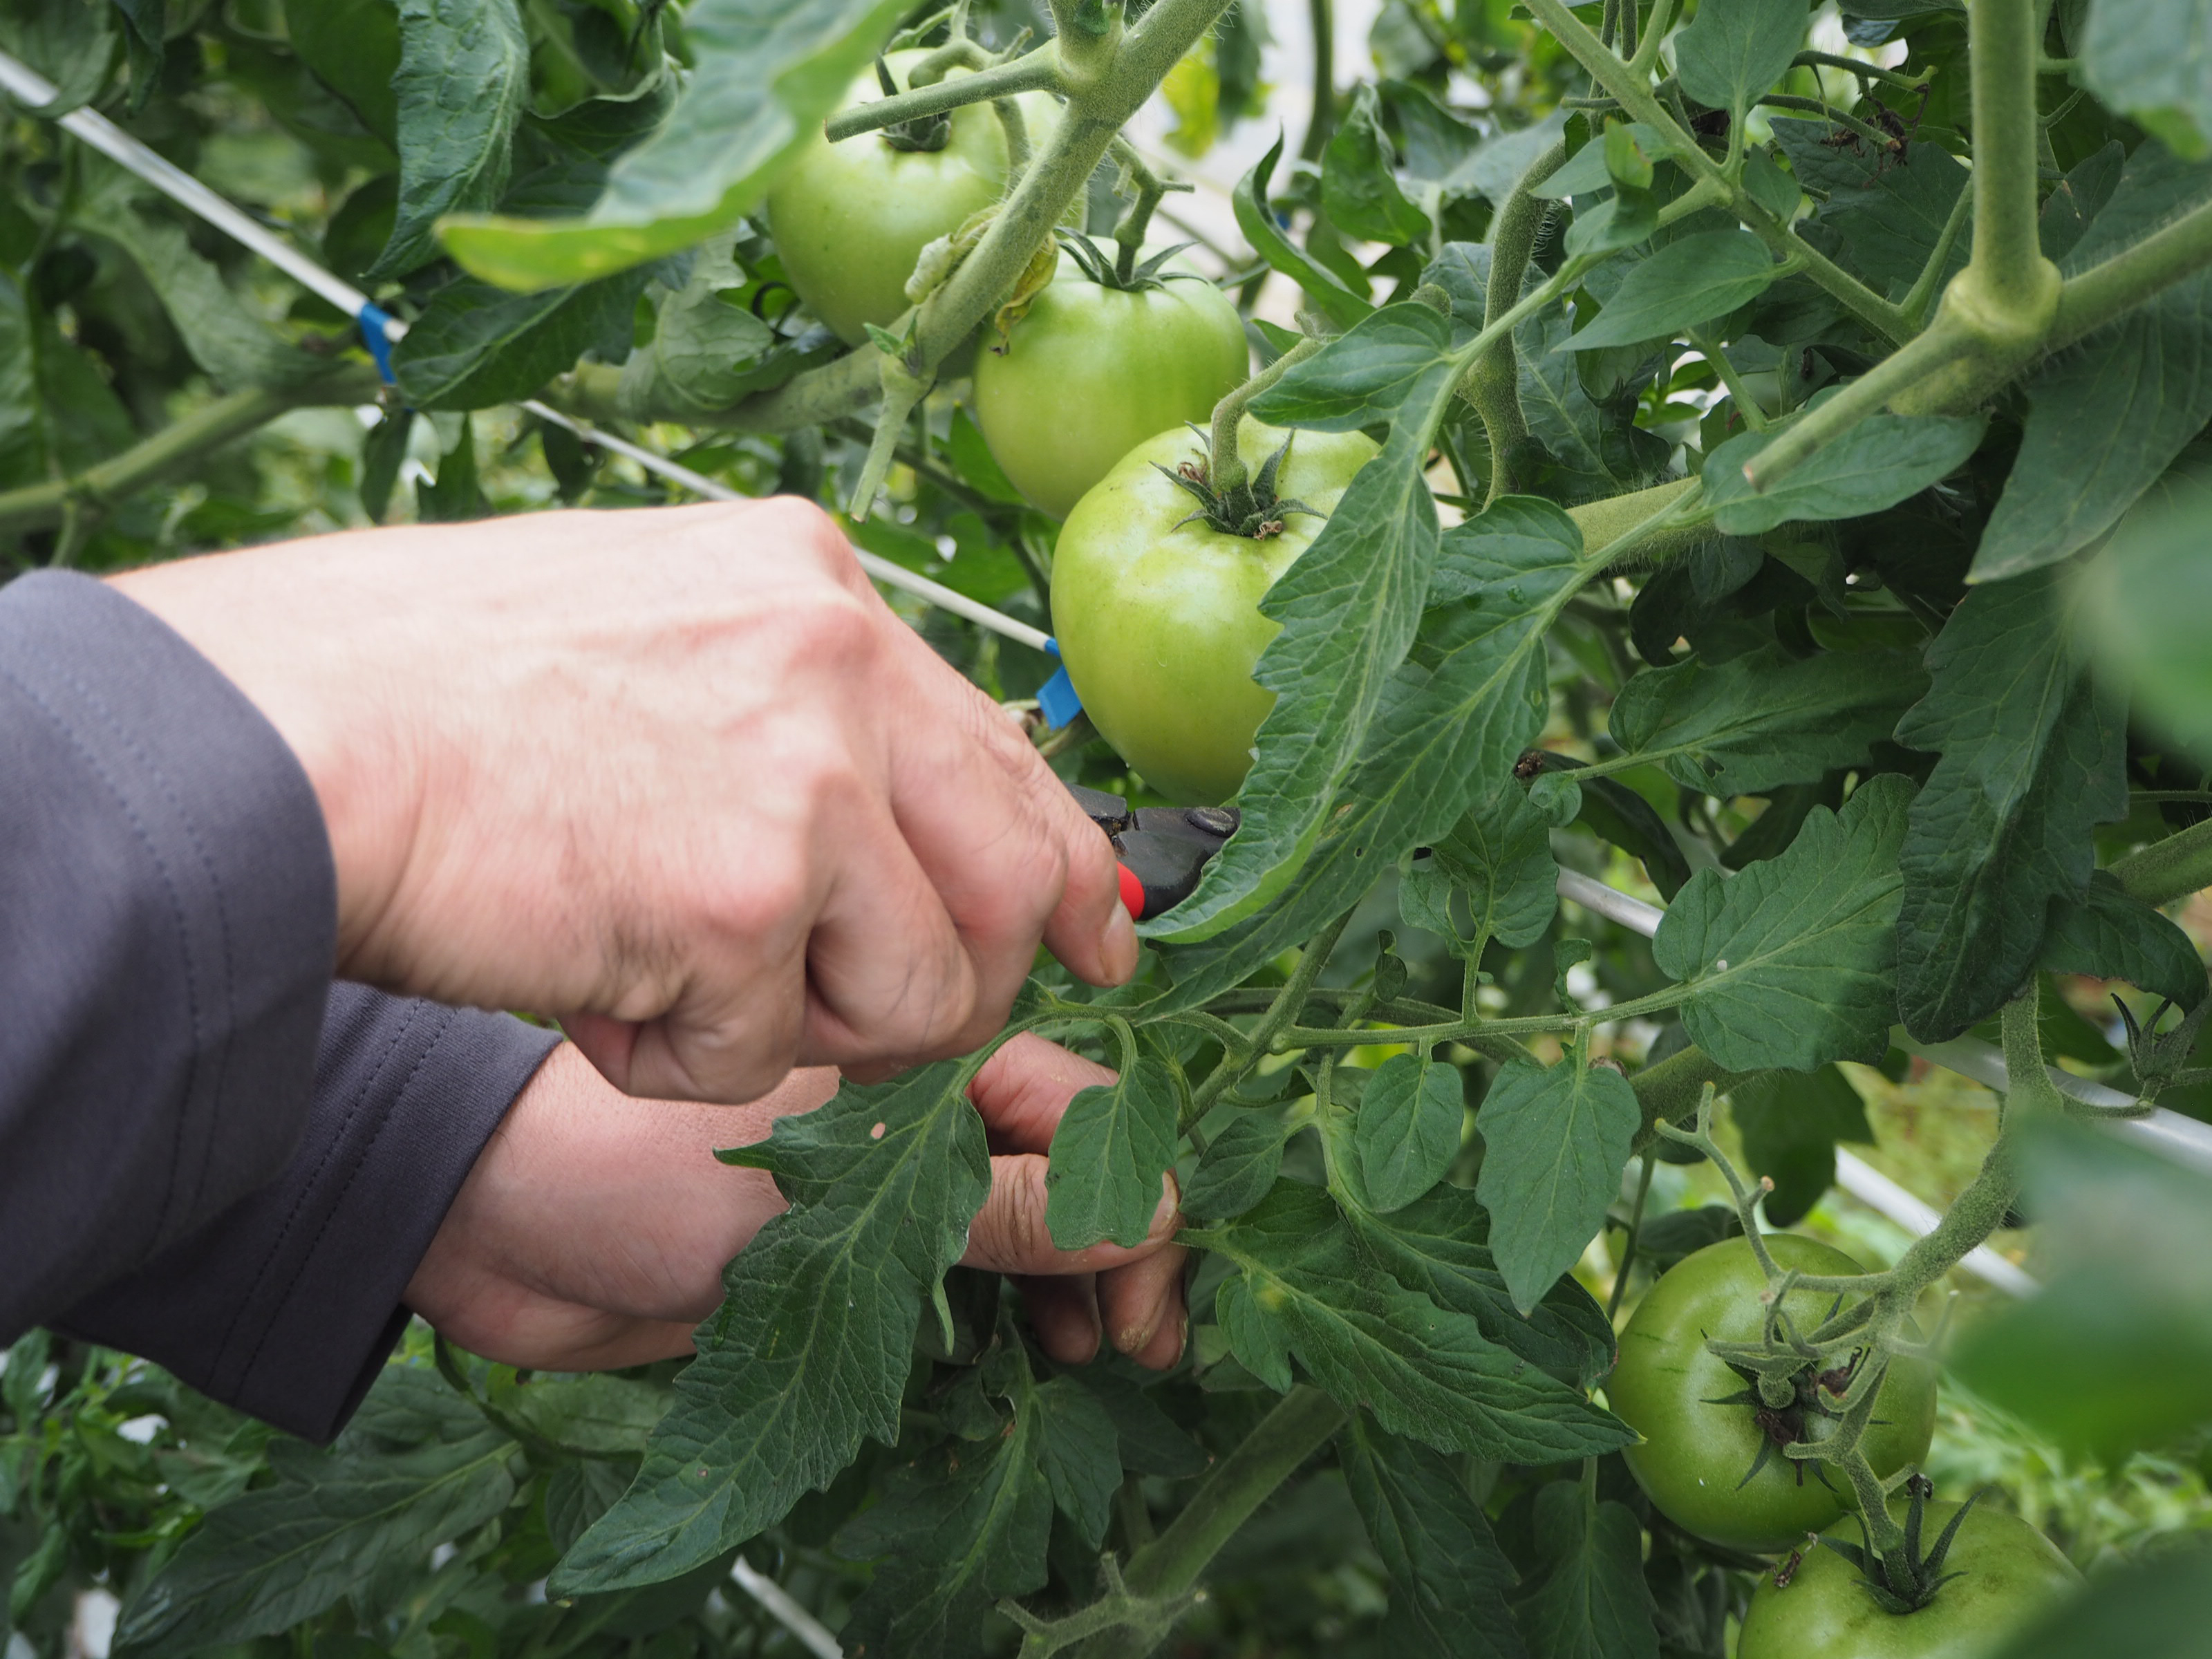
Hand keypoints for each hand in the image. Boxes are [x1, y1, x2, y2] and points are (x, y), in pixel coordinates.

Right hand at [112, 501, 1134, 1102]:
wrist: (271, 742)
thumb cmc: (418, 699)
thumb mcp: (649, 637)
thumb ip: (791, 709)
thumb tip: (912, 812)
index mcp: (815, 584)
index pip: (1008, 754)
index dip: (1059, 874)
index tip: (1089, 946)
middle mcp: (837, 656)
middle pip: (1020, 883)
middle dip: (960, 991)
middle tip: (861, 1034)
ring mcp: (803, 772)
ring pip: (925, 993)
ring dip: (802, 1038)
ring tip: (667, 990)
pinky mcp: (745, 895)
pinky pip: (769, 1058)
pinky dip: (678, 1066)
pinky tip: (587, 997)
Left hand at [406, 1034, 1186, 1372]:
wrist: (481, 1223)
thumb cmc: (623, 1168)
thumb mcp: (822, 1197)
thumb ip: (986, 1207)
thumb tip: (1146, 1212)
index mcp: (914, 1053)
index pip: (1077, 1111)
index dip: (1135, 1200)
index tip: (1156, 1291)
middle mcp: (910, 1108)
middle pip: (1064, 1170)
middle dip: (1119, 1251)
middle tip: (1141, 1343)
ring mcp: (873, 1178)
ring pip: (1016, 1224)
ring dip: (1069, 1284)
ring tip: (1093, 1354)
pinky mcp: (830, 1245)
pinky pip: (946, 1272)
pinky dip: (1001, 1309)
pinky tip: (1023, 1354)